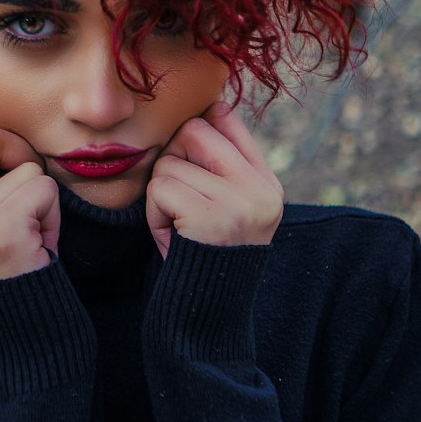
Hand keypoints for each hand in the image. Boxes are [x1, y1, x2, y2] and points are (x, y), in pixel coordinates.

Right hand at [0, 115, 60, 283]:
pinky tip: (40, 242)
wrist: (20, 332)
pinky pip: (42, 189)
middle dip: (14, 145)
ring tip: (32, 230)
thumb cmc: (5, 273)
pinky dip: (52, 213)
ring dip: (39, 194)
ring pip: (24, 167)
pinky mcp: (1, 229)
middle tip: (26, 172)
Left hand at [146, 101, 283, 260]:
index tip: (187, 149)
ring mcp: (239, 203)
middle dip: (173, 158)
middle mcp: (259, 189)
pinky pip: (160, 189)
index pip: (228, 119)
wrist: (209, 314)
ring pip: (170, 163)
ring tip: (178, 225)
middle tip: (176, 196)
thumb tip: (207, 107)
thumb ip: (223, 166)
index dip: (199, 123)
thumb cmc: (206, 256)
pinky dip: (154, 213)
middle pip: (195, 130)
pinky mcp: (211, 217)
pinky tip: (172, 236)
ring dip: (161, 195)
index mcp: (266, 184)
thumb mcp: (229, 209)